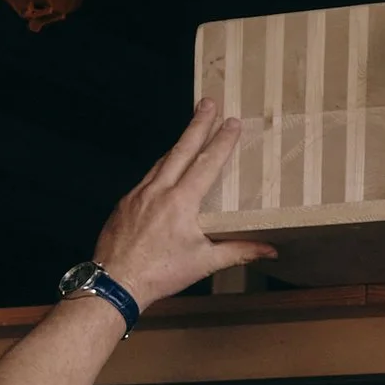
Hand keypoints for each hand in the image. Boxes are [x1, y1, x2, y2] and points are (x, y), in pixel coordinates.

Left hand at [93, 101, 274, 309]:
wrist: (115, 282)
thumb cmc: (159, 274)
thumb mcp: (204, 262)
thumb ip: (238, 251)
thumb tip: (269, 249)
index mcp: (181, 202)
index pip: (207, 163)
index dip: (222, 141)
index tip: (232, 122)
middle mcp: (159, 191)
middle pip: (182, 149)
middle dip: (197, 124)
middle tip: (207, 102)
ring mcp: (138, 194)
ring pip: (162, 161)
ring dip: (178, 143)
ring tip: (190, 130)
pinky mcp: (124, 203)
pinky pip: (146, 178)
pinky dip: (160, 167)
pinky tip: (165, 168)